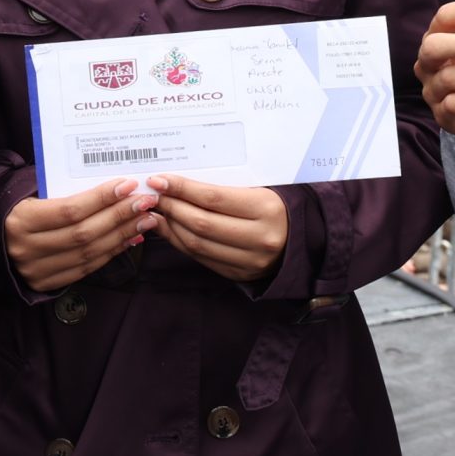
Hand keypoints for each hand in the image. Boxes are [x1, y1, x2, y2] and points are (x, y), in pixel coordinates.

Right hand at [4, 178, 152, 292]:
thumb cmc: (18, 206)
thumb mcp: (30, 192)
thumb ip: (64, 191)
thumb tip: (113, 187)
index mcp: (20, 221)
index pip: (69, 211)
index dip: (101, 199)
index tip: (128, 185)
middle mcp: (27, 249)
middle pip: (83, 234)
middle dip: (119, 216)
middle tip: (145, 202)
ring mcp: (37, 270)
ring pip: (89, 253)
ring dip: (121, 235)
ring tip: (144, 219)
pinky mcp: (47, 283)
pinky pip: (86, 268)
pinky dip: (111, 253)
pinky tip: (129, 239)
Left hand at [145, 175, 289, 284]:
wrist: (302, 239)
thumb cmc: (274, 206)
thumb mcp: (258, 189)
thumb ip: (221, 188)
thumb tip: (176, 183)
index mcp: (266, 209)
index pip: (213, 198)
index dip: (181, 189)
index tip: (158, 180)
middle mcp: (260, 238)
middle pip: (201, 223)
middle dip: (171, 207)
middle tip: (152, 195)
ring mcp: (250, 261)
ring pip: (197, 244)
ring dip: (171, 226)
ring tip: (157, 211)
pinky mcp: (239, 275)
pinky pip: (201, 258)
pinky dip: (180, 242)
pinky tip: (169, 229)